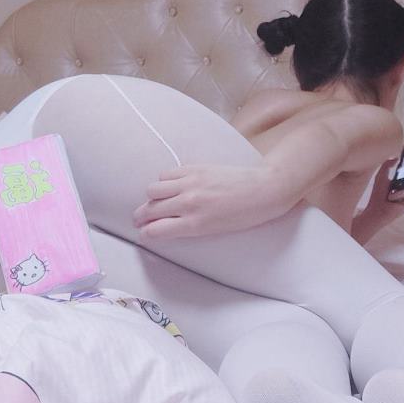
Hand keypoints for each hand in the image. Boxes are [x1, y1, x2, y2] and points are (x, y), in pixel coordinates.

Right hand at [132, 164, 290, 240]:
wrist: (263, 190)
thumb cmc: (244, 216)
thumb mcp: (214, 231)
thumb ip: (188, 228)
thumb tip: (166, 227)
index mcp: (195, 224)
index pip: (155, 230)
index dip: (145, 234)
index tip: (144, 234)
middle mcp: (188, 203)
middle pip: (149, 210)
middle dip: (141, 217)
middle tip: (140, 219)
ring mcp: (190, 183)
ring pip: (153, 190)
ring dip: (151, 198)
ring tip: (156, 201)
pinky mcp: (194, 168)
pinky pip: (166, 174)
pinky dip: (164, 181)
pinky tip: (171, 186)